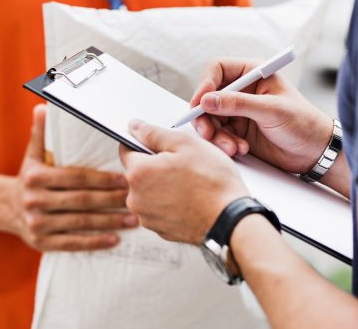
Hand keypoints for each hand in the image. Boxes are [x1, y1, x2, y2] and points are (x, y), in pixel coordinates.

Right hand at [8, 105, 138, 250]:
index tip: (124, 178)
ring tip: (134, 219)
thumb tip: (43, 107)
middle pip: (81, 200)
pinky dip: (94, 242)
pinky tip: (114, 239)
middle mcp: (34, 201)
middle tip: (136, 198)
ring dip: (109, 222)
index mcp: (35, 177)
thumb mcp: (31, 155)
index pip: (76, 177)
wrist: (2, 208)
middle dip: (111, 200)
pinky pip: (72, 243)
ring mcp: (37, 224)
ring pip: (80, 223)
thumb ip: (41, 133)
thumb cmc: (28, 178)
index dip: (102, 178)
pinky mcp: (41, 243)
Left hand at [119, 120, 248, 244]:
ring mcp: (147, 217)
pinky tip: (191, 199)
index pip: (126, 149)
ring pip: (149, 192)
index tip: (161, 146)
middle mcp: (135, 198)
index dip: (144, 143)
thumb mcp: (185, 144)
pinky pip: (160, 209)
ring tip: (190, 183)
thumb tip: (134, 127)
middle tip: (184, 164)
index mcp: (138, 173)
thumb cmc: (212, 181)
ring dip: (163, 185)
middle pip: (139, 172)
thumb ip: (154, 133)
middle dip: (156, 166)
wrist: (231, 220)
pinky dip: (171, 203)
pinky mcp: (161, 230)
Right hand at [190, 58, 332, 174]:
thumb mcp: (271, 110)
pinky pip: (219, 134)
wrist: (314, 151)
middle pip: (208, 97)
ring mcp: (239, 110)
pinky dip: (224, 143)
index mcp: (253, 73)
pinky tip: (240, 149)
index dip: (205, 84)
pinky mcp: (238, 130)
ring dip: (216, 135)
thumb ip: (238, 104)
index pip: (217, 69)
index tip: (200, 103)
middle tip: (207, 133)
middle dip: (205, 116)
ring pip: (211, 119)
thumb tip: (207, 100)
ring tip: (232, 147)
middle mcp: (243, 89)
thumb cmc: (302, 123)